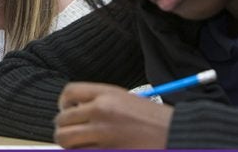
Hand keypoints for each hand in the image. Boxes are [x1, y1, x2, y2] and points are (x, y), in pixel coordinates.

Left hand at [54, 82, 172, 148]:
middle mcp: (101, 111)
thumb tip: (75, 112)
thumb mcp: (125, 100)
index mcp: (107, 93)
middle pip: (62, 119)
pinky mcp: (106, 151)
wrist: (175, 133)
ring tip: (79, 145)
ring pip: (65, 139)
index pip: (69, 92)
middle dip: (64, 127)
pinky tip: (92, 150)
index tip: (67, 111)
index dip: (64, 103)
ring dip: (69, 144)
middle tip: (73, 133)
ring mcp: (102, 133)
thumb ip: (100, 102)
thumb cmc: (154, 120)